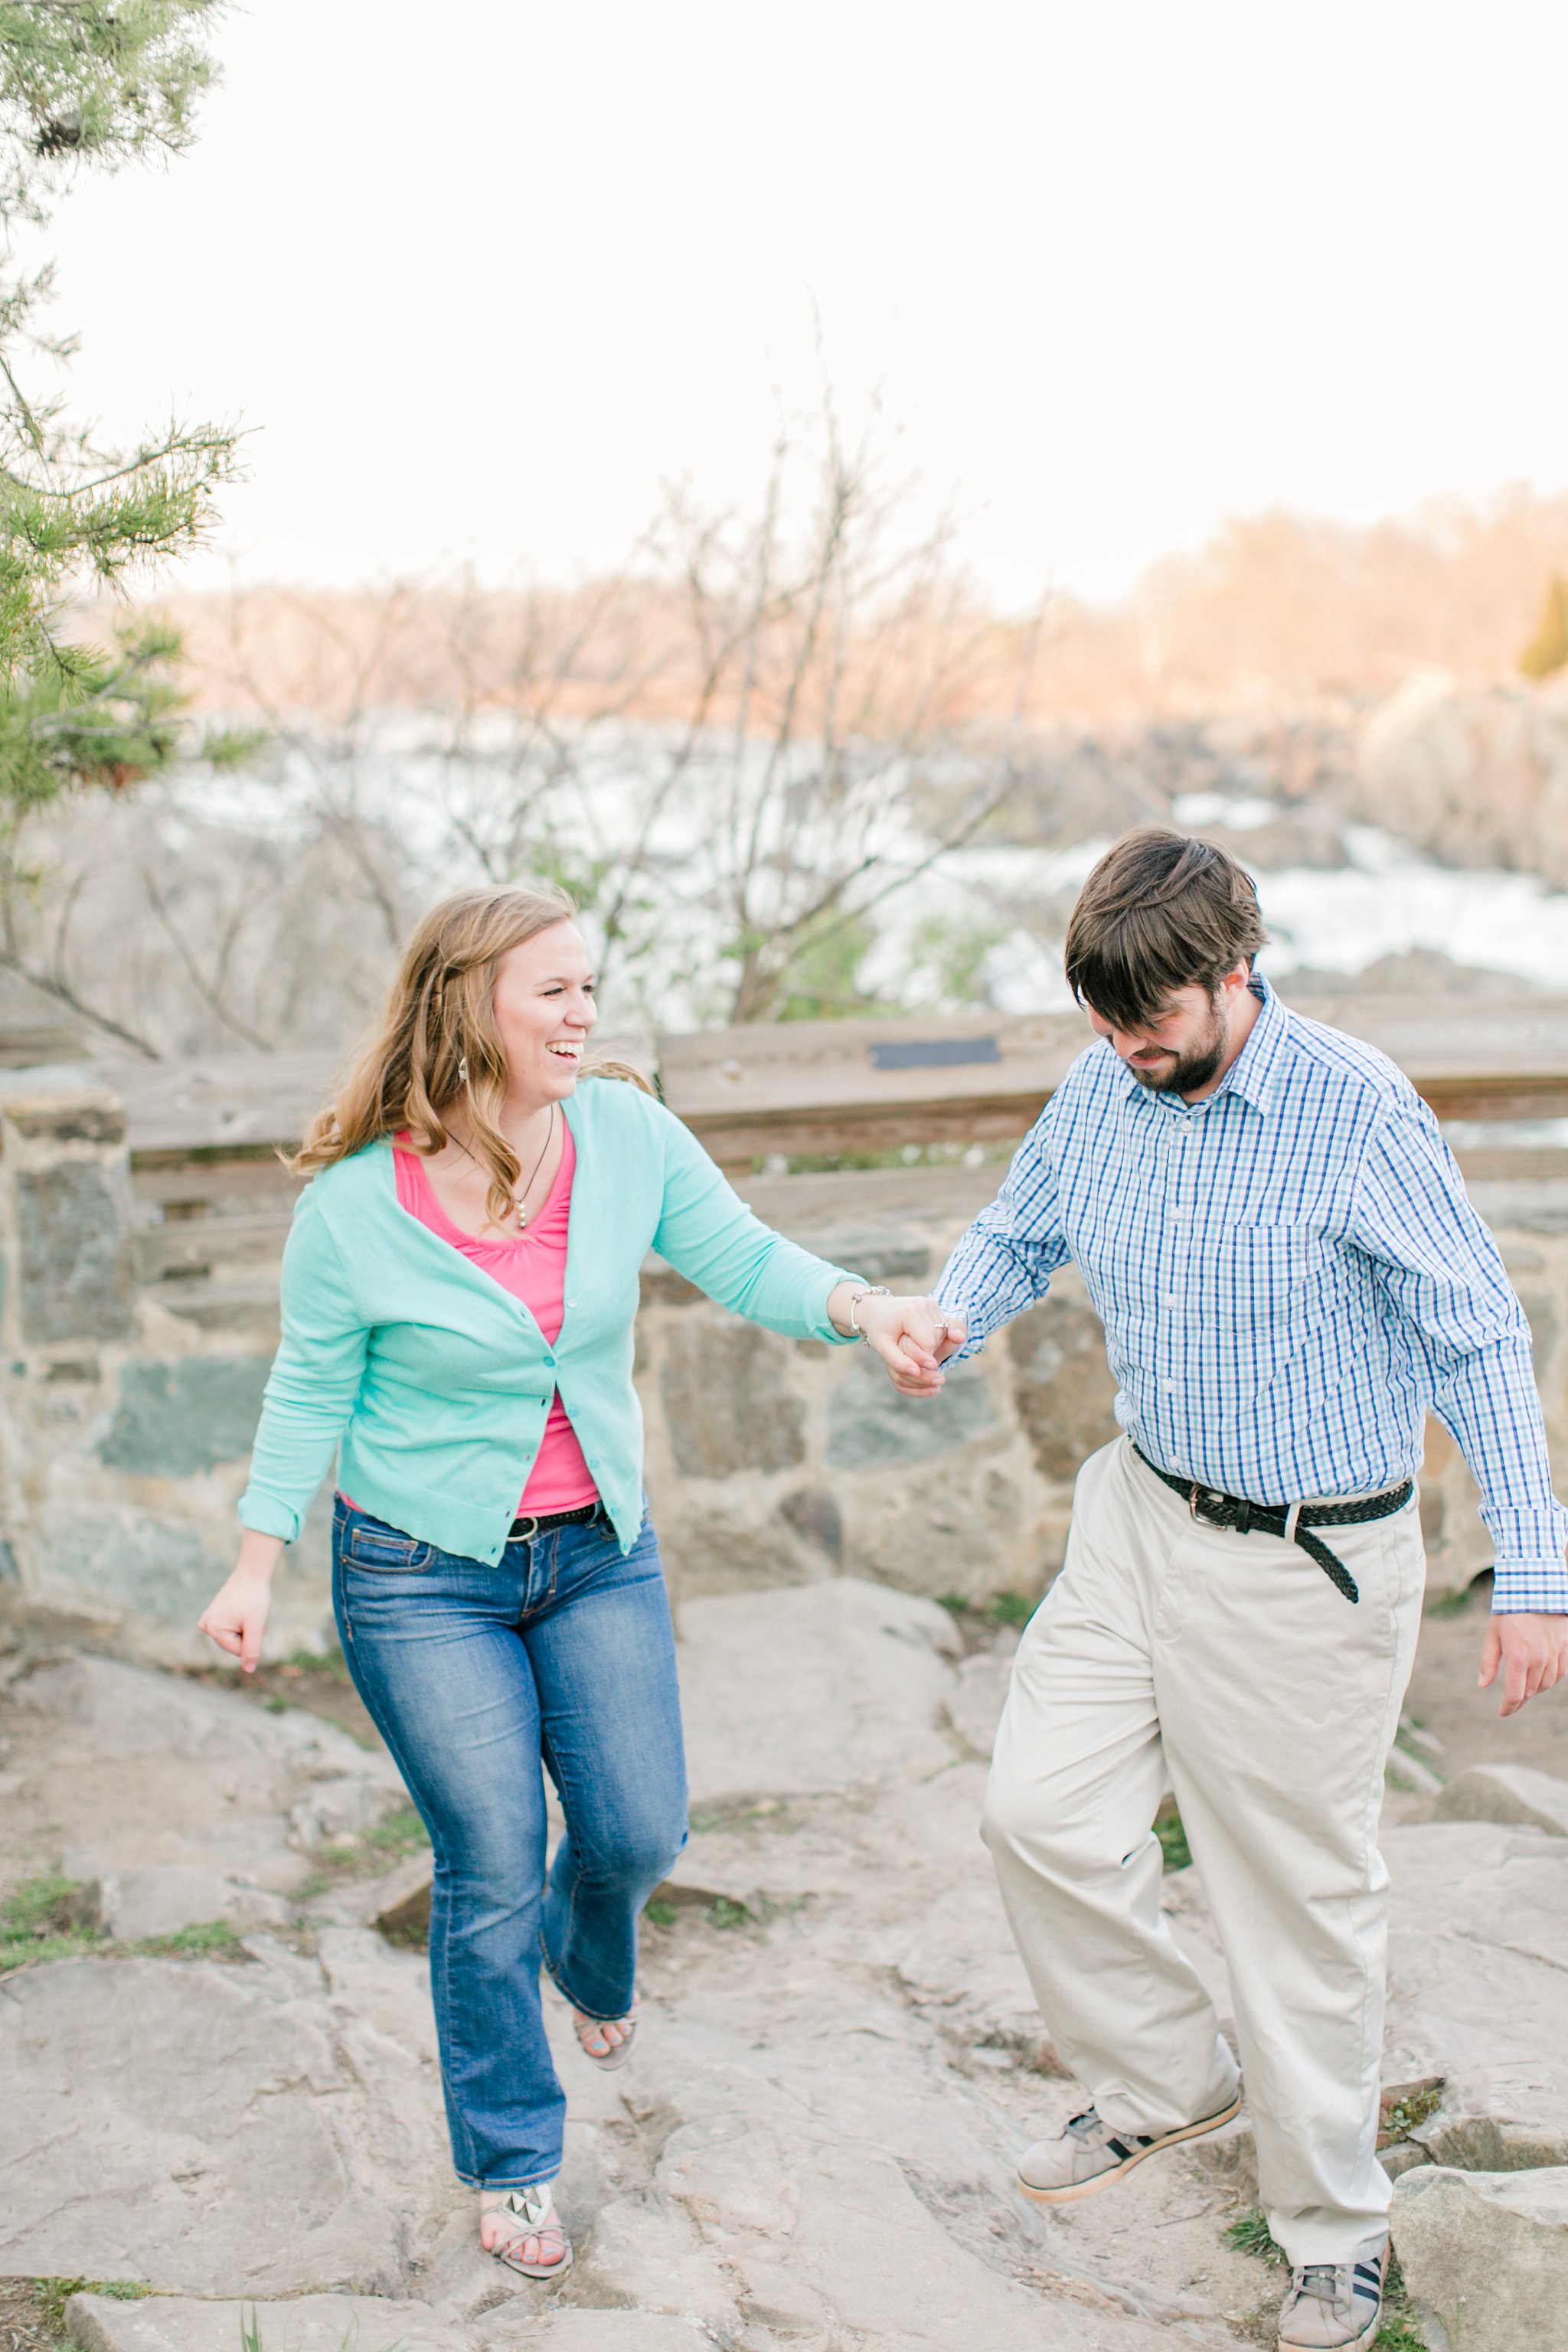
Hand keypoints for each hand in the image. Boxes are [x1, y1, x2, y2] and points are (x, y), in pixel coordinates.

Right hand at [198, 1533, 282, 1672]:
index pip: (240, 1650)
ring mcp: (207, 1620)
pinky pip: (228, 1630)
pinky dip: (238, 1624)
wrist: (252, 1574)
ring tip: (248, 1613)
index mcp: (214, 1629)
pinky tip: (239, 1612)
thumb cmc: (255, 1598)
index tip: (254, 1620)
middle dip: (248, 1634)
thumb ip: (252, 1649)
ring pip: (233, 1637)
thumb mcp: (256, 1626)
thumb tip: (249, 1670)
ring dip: (245, 1629)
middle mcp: (206, 1626)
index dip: (252, 1638)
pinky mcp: (212, 1615)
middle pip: (235, 1645)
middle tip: (252, 1615)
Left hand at [838, 1290, 967, 1397]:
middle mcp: (924, 1305)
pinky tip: (955, 1339)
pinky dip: (945, 1337)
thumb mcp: (882, 1347)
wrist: (876, 1309)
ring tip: (915, 1344)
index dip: (922, 1359)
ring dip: (934, 1346)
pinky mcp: (936, 1307)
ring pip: (943, 1335)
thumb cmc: (878, 1329)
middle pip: (936, 1340)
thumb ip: (898, 1361)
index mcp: (910, 1313)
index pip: (928, 1345)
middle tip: (909, 1352)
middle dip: (927, 1353)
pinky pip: (949, 1327)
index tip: (914, 1367)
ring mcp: (932, 1304)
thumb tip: (916, 1372)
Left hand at [1477, 1612, 1567, 1715]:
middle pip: (1530, 1692)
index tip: (1502, 1713)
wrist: (1536, 1589)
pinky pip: (1560, 1674)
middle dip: (1518, 1700)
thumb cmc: (1509, 1611)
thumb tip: (1482, 1685)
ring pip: (1546, 1685)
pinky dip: (1550, 1681)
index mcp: (1518, 1657)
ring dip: (1534, 1691)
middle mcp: (1538, 1659)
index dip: (1508, 1708)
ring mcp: (1554, 1654)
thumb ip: (1488, 1662)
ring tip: (1523, 1689)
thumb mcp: (1493, 1634)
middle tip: (1510, 1703)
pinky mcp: (1565, 1648)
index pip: (1515, 1694)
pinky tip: (1541, 1679)